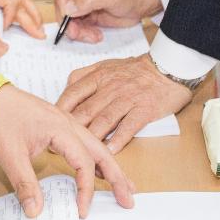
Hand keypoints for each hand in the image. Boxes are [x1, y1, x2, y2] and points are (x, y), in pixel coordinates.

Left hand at [0, 85, 135, 217]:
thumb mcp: (9, 154)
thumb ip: (25, 183)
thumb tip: (36, 211)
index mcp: (60, 128)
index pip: (83, 163)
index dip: (86, 189)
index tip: (81, 210)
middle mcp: (68, 123)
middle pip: (100, 150)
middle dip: (117, 175)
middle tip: (129, 197)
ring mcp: (64, 122)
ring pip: (95, 144)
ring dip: (110, 164)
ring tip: (123, 184)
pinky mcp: (57, 124)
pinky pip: (84, 141)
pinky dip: (96, 156)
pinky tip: (99, 167)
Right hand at [51, 0, 162, 43]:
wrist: (144, 5)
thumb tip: (68, 7)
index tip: (67, 12)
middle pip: (61, 3)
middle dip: (67, 20)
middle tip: (75, 32)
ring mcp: (82, 2)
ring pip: (68, 18)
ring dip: (76, 30)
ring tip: (91, 35)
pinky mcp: (87, 15)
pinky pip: (77, 27)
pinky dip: (84, 34)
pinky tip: (96, 35)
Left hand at [57, 54, 194, 152]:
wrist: (167, 67)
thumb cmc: (135, 70)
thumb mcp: (106, 65)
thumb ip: (86, 76)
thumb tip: (67, 88)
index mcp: (99, 76)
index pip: (73, 93)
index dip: (60, 110)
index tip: (51, 124)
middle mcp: (111, 87)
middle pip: (86, 110)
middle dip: (71, 130)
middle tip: (59, 145)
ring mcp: (128, 98)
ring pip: (104, 120)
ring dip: (91, 138)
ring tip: (80, 154)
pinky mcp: (144, 109)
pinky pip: (129, 126)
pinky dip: (119, 139)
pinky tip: (110, 152)